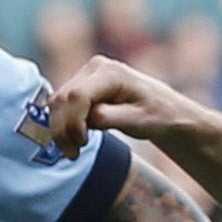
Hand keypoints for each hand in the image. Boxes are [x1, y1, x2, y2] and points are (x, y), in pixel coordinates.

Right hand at [48, 56, 200, 159]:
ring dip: (60, 128)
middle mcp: (95, 67)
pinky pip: (62, 104)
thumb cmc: (156, 114)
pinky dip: (63, 123)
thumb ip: (109, 118)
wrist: (163, 108)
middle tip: (73, 153)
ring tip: (75, 149)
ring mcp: (86, 74)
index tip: (82, 143)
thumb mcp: (138, 120)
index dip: (73, 122)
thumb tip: (86, 121)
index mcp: (111, 73)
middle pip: (63, 98)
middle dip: (63, 129)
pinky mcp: (80, 84)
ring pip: (58, 102)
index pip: (78, 95)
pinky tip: (76, 138)